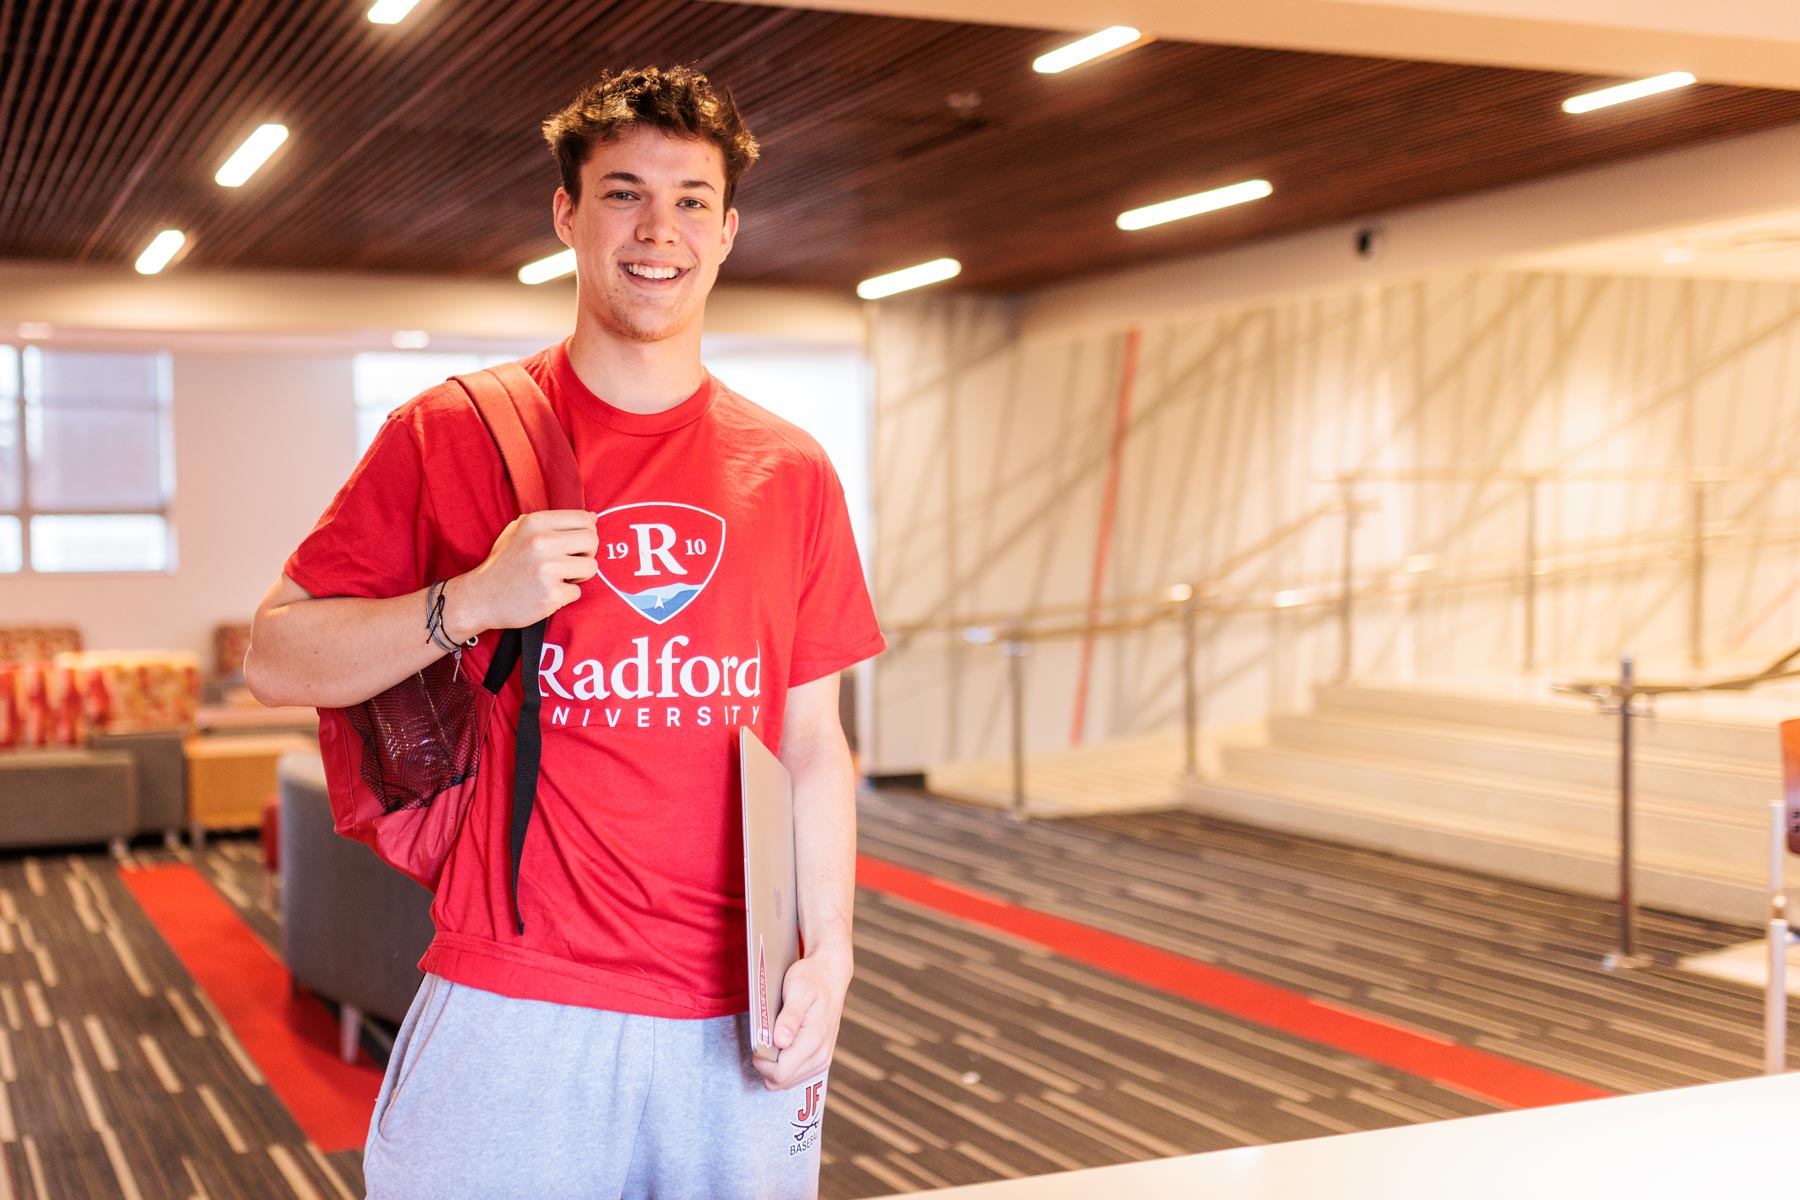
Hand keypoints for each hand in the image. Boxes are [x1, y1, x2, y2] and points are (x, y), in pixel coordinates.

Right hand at [448, 510, 597, 637]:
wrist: (481, 597)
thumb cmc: (504, 563)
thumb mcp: (520, 531)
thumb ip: (555, 522)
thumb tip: (594, 517)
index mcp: (535, 523)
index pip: (584, 519)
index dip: (586, 532)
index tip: (575, 544)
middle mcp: (541, 542)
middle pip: (592, 541)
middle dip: (587, 553)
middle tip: (570, 562)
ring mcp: (547, 569)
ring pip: (591, 567)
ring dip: (579, 576)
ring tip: (559, 578)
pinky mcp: (551, 595)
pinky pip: (577, 592)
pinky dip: (565, 595)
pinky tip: (547, 593)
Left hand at [754, 949, 850, 1091]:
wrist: (830, 975)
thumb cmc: (812, 979)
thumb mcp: (797, 990)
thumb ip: (789, 1018)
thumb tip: (780, 1042)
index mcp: (814, 1040)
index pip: (780, 1073)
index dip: (762, 1063)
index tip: (757, 1043)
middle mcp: (820, 1056)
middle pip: (781, 1082)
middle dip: (766, 1065)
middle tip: (765, 1039)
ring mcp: (822, 1060)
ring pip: (787, 1082)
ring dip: (775, 1065)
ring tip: (774, 1038)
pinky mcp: (820, 1060)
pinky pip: (794, 1075)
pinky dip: (784, 1064)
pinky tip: (782, 1044)